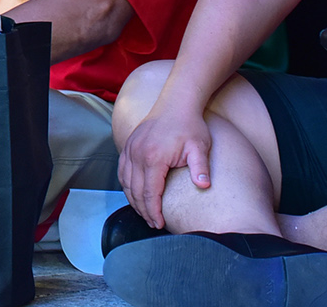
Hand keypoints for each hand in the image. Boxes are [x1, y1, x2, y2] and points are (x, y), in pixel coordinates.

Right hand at [117, 103, 214, 228]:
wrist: (176, 102)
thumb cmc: (189, 125)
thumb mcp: (199, 147)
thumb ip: (201, 168)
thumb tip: (204, 186)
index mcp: (154, 157)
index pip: (150, 193)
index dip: (153, 211)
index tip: (159, 224)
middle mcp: (138, 154)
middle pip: (135, 190)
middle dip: (143, 210)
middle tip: (152, 224)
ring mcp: (131, 148)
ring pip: (125, 181)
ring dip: (133, 199)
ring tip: (143, 212)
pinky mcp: (129, 145)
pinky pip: (122, 170)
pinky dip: (126, 185)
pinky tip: (134, 193)